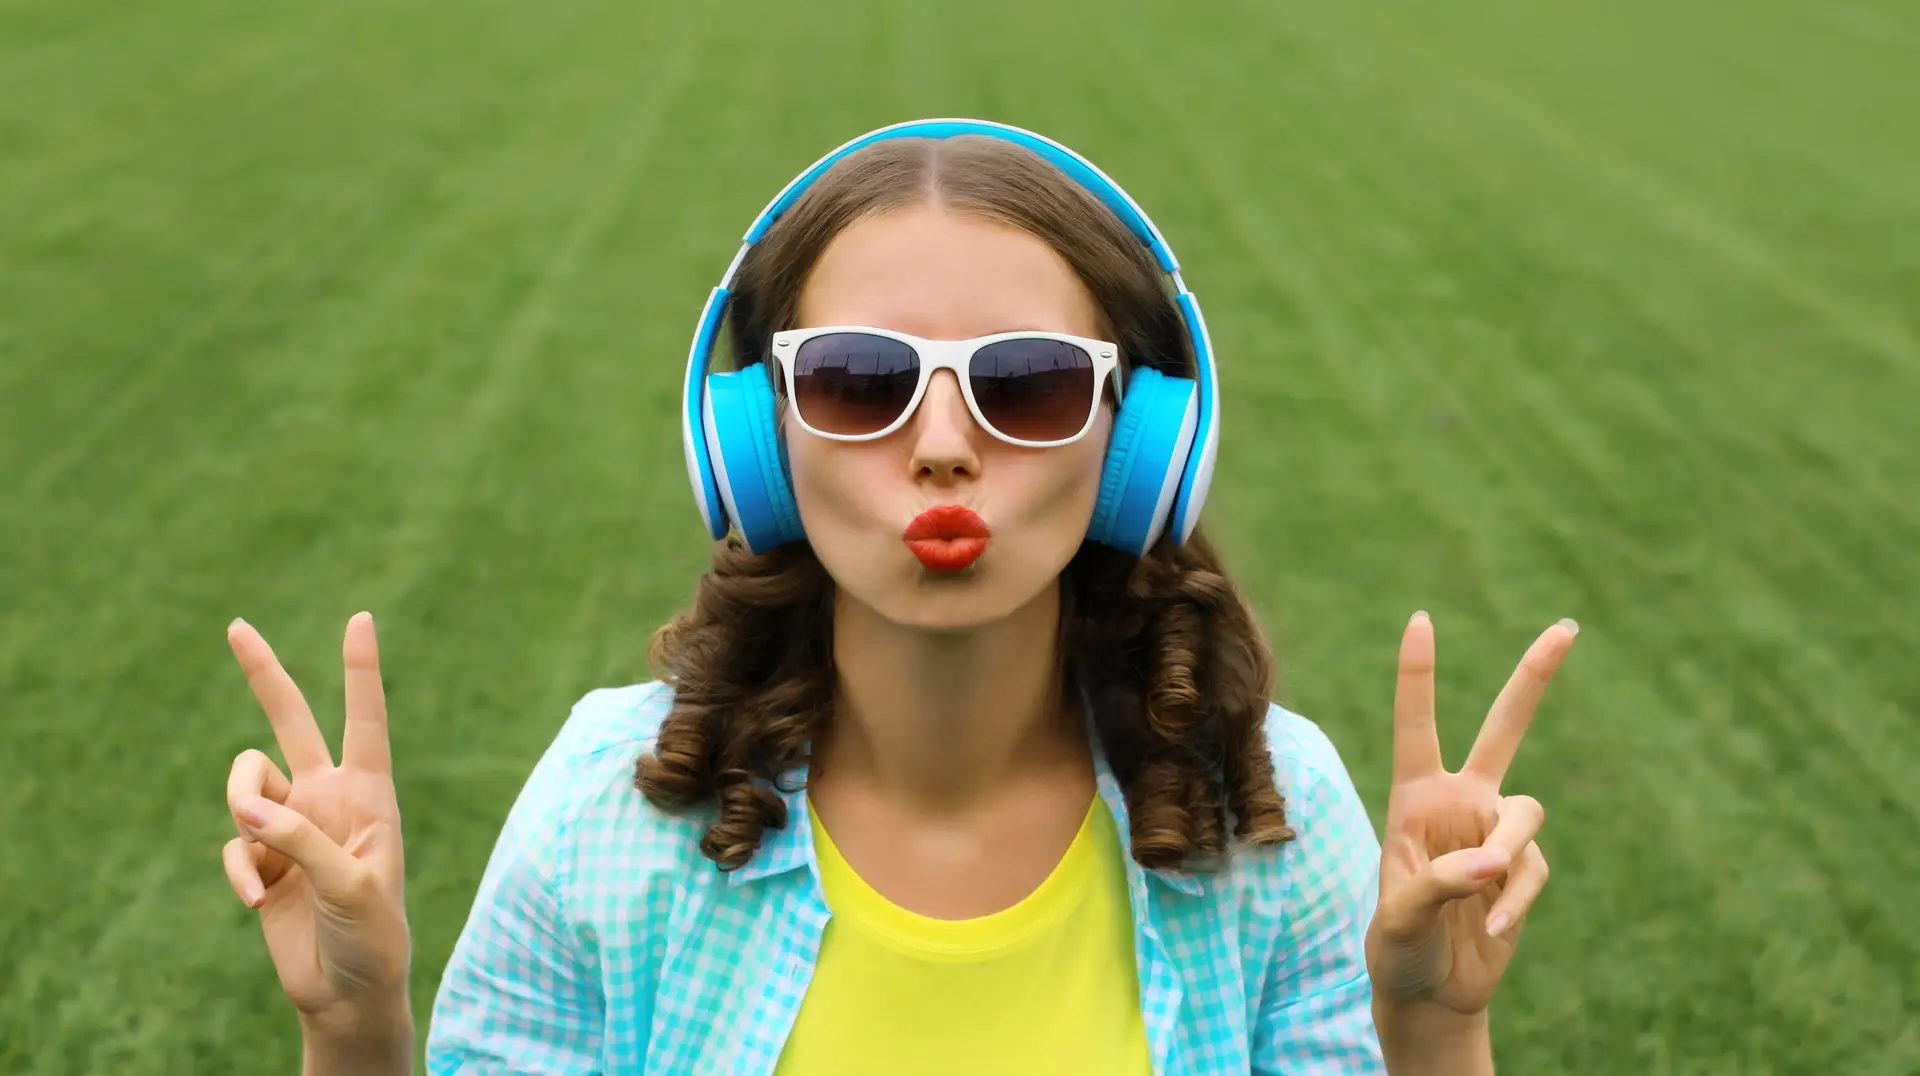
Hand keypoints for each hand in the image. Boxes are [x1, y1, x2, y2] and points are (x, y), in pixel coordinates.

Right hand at [220, 613, 411, 1037]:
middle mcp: (328, 799)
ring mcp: (291, 827)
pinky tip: (258, 901)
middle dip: (264, 675)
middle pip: (290, 722)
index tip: (360, 619)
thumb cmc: (373, 936)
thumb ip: (301, 841)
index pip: (365, 720)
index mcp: (370, 794)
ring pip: (244, 785)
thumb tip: (245, 808)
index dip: (360, 670)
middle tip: (237, 626)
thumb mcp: (351, 886)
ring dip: (241, 812)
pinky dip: (238, 869)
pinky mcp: (262, 860)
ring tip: (262, 867)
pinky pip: (232, 844)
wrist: (348, 992)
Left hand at [1365, 611, 1576, 1015]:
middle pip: (1505, 729)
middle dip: (1534, 679)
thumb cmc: (1397, 948)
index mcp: (1414, 797)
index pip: (1417, 724)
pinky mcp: (1524, 870)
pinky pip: (1533, 871)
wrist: (1430, 990)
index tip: (1419, 618)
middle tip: (1566, 628)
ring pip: (1527, 813)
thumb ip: (1437, 883)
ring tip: (1481, 894)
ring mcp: (1496, 833)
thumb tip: (1492, 862)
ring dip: (1507, 852)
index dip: (1418, 674)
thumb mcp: (1398, 917)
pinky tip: (1492, 928)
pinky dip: (1514, 900)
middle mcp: (1460, 802)